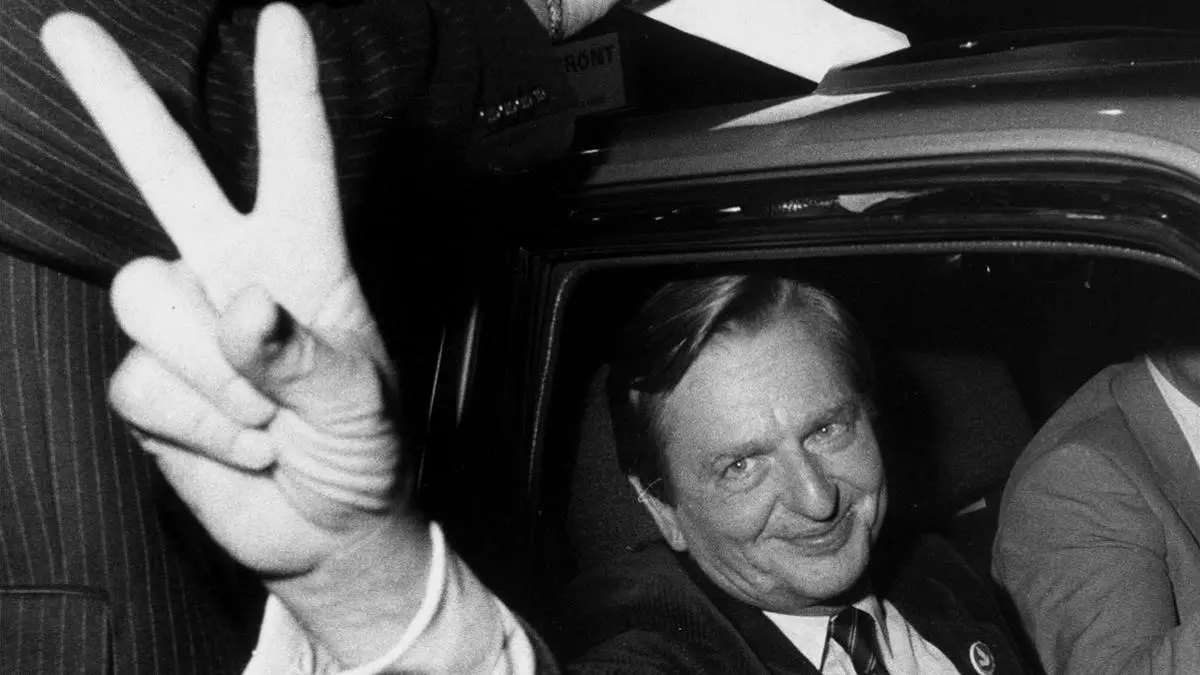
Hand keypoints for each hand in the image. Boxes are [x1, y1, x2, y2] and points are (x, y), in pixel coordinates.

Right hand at [42, 4, 427, 662]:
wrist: (329, 529)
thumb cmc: (366, 452)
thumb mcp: (364, 407)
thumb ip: (309, 358)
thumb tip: (240, 306)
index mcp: (306, 265)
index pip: (297, 165)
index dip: (287, 93)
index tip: (284, 19)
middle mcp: (234, 275)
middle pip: (166, 174)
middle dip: (117, 103)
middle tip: (64, 29)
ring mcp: (184, 327)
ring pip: (145, 296)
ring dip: (216, 377)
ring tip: (269, 420)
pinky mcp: (148, 383)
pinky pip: (139, 379)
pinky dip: (196, 424)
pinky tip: (237, 445)